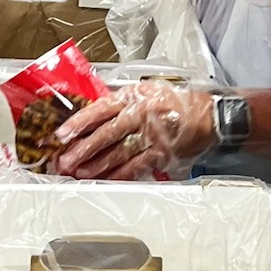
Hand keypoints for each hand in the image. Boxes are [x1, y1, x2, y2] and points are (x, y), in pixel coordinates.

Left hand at [50, 81, 216, 178]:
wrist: (207, 115)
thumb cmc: (174, 102)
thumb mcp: (146, 91)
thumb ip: (121, 101)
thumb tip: (93, 114)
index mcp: (133, 97)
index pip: (100, 109)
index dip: (79, 122)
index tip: (62, 133)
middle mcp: (140, 116)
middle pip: (106, 134)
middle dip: (82, 149)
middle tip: (65, 160)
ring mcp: (151, 136)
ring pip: (118, 153)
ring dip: (97, 165)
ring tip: (80, 173)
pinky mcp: (160, 153)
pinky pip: (136, 166)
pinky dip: (120, 175)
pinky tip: (106, 179)